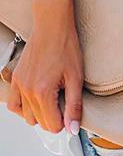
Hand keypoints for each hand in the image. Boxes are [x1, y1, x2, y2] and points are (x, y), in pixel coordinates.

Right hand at [6, 7, 83, 134]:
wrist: (52, 25)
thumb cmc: (66, 47)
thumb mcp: (76, 78)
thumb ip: (74, 106)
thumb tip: (72, 129)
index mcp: (42, 92)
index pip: (53, 125)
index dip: (65, 121)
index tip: (71, 109)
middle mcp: (27, 91)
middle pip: (40, 123)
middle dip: (55, 118)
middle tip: (65, 101)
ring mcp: (19, 85)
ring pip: (27, 117)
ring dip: (40, 114)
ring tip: (53, 99)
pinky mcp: (16, 78)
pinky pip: (14, 104)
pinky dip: (23, 107)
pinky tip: (36, 101)